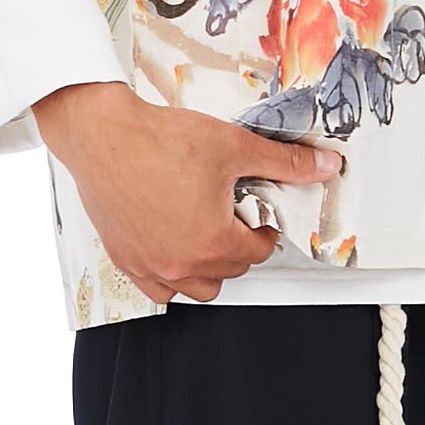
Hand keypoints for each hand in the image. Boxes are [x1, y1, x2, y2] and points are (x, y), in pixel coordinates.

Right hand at [33, 83, 340, 306]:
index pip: (258, 252)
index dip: (265, 231)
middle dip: (238, 247)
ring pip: (195, 288)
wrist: (103, 135)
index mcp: (212, 242)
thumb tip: (322, 166)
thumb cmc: (158, 141)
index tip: (259, 216)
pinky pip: (157, 289)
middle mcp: (181, 263)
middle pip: (230, 271)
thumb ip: (284, 162)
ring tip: (208, 235)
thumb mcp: (234, 147)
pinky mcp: (125, 259)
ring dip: (209, 269)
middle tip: (234, 218)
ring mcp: (150, 266)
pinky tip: (173, 249)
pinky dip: (170, 277)